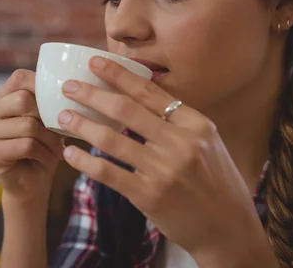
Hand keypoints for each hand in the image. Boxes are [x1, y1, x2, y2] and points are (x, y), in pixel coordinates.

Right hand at [0, 69, 63, 203]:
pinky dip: (43, 153)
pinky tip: (47, 159)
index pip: (20, 78)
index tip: (60, 103)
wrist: (33, 183)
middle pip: (23, 100)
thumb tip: (66, 86)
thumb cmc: (43, 146)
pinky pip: (25, 145)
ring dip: (50, 139)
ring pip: (27, 125)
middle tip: (60, 132)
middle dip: (48, 117)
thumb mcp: (47, 118)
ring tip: (56, 148)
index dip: (42, 87)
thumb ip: (47, 100)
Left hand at [58, 56, 274, 265]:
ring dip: (81, 126)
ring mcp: (164, 171)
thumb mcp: (207, 143)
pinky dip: (84, 162)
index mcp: (195, 124)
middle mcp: (181, 143)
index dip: (118, 74)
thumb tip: (137, 95)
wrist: (230, 231)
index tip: (94, 62)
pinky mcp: (149, 196)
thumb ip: (177, 121)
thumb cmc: (216, 182)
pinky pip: (108, 173)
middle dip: (91, 94)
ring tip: (62, 117)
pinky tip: (70, 154)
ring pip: (111, 139)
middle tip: (68, 86)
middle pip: (125, 109)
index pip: (149, 91)